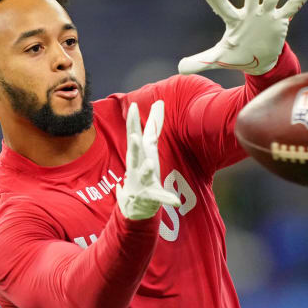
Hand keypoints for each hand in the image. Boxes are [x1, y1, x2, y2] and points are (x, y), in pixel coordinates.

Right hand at [116, 101, 181, 219]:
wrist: (135, 205)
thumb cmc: (142, 169)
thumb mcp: (148, 146)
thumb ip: (153, 125)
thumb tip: (159, 102)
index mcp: (138, 154)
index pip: (133, 135)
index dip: (132, 121)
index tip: (132, 106)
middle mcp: (137, 166)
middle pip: (135, 154)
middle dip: (134, 146)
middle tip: (134, 137)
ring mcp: (142, 181)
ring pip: (144, 174)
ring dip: (146, 169)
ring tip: (150, 164)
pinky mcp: (151, 196)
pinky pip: (160, 197)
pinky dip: (167, 198)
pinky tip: (175, 200)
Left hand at [178, 0, 307, 75]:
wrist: (258, 60)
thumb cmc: (236, 54)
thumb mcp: (218, 59)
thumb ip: (200, 61)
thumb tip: (179, 68)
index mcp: (233, 20)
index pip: (224, 8)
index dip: (217, 1)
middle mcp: (250, 13)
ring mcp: (266, 14)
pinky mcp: (280, 21)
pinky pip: (292, 7)